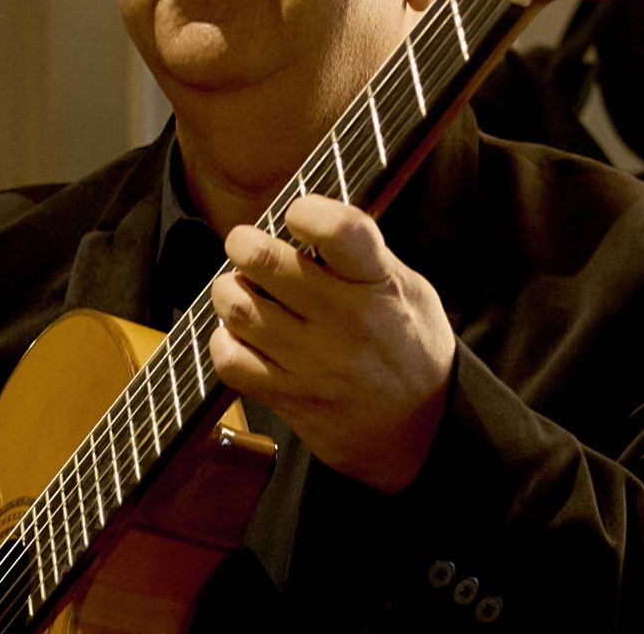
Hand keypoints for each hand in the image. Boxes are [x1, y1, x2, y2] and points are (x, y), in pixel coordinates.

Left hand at [206, 194, 457, 493]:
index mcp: (381, 285)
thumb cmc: (412, 348)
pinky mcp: (290, 397)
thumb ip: (364, 254)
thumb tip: (308, 215)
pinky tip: (240, 333)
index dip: (307, 211)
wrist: (420, 432)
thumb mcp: (411, 290)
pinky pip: (231, 359)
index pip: (341, 231)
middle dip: (244, 243)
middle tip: (245, 244)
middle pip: (267, 264)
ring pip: (240, 308)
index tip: (297, 214)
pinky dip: (224, 339)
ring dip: (229, 289)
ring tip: (241, 288)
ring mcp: (314, 363)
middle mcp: (346, 322)